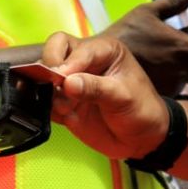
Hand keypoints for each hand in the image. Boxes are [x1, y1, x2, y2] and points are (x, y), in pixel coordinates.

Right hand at [42, 32, 169, 160]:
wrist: (143, 139)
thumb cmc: (141, 109)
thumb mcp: (123, 96)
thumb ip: (95, 88)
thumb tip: (67, 83)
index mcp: (104, 50)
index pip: (77, 48)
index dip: (67, 64)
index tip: (62, 80)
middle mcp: (84, 62)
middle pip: (54, 50)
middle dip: (49, 66)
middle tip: (54, 86)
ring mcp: (72, 83)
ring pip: (45, 76)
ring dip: (46, 90)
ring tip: (64, 108)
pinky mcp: (65, 105)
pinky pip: (45, 102)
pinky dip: (45, 107)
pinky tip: (60, 116)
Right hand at [103, 0, 187, 94]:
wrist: (98, 61)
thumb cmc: (124, 33)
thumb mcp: (147, 11)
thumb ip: (175, 1)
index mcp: (184, 47)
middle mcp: (182, 69)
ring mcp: (171, 85)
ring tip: (171, 64)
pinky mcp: (160, 96)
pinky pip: (176, 92)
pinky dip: (173, 84)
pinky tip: (160, 75)